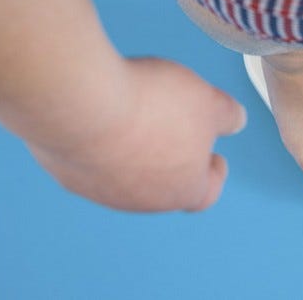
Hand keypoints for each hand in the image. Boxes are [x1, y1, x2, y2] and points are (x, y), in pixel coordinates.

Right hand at [27, 58, 246, 211]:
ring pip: (127, 174)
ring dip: (139, 151)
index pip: (206, 194)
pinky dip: (105, 142)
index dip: (214, 175)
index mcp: (183, 189)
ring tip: (142, 115)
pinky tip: (107, 114)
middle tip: (178, 129)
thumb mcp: (209, 102)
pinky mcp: (67, 171)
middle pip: (165, 185)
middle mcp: (140, 200)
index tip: (215, 159)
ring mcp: (100, 189)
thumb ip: (228, 115)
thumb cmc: (154, 106)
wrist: (84, 103)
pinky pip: (93, 159)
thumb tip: (236, 121)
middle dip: (176, 158)